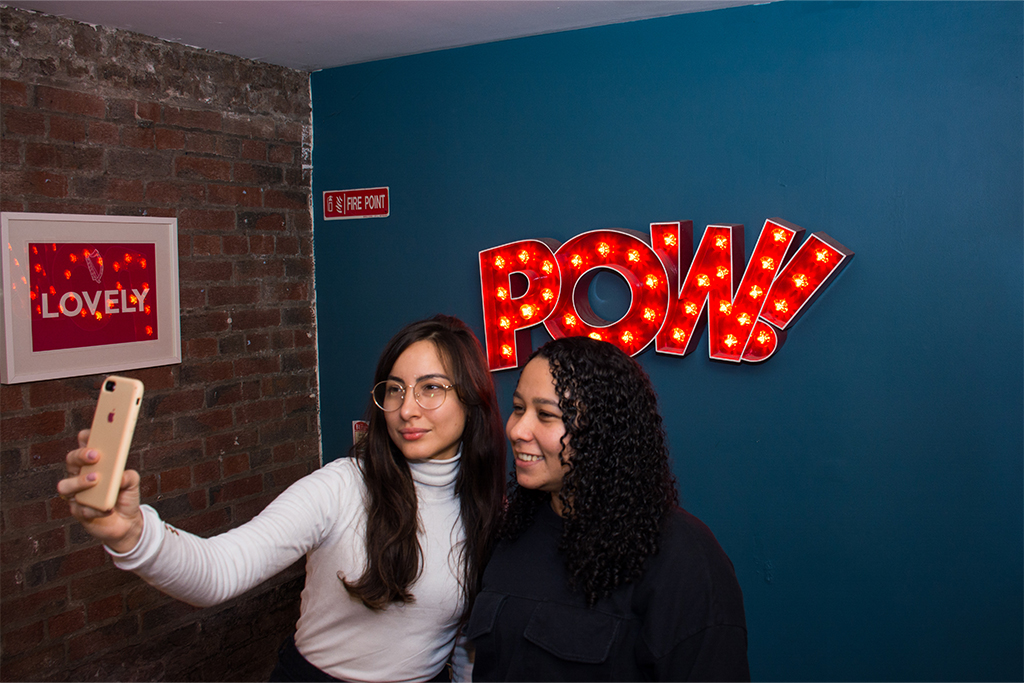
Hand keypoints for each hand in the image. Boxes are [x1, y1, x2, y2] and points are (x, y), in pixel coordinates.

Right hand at [56, 430, 144, 552]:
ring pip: (65, 486)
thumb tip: (119, 476)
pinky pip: (81, 509)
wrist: (126, 522)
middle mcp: (79, 476)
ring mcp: (76, 495)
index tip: (92, 431)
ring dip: (79, 482)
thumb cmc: (125, 496)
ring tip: (96, 480)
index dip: (85, 437)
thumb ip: (128, 476)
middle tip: (96, 455)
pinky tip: (108, 508)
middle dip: (81, 455)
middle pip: (71, 460)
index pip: (84, 445)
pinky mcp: (78, 513)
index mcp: (92, 464)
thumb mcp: (132, 482)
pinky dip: (96, 509)